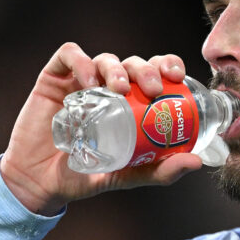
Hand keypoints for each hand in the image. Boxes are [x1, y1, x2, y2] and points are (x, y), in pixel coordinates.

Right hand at [0, 43, 202, 214]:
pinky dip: (81, 62)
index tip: (176, 76)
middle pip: (133, 63)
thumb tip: (196, 163)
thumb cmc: (87, 173)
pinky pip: (68, 56)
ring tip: (120, 89)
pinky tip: (89, 81)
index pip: (153, 72)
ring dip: (117, 68)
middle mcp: (108, 87)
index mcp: (131, 101)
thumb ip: (159, 170)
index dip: (167, 65)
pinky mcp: (54, 79)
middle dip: (146, 69)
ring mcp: (81, 81)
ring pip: (105, 58)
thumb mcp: (128, 174)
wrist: (43, 183)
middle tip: (152, 90)